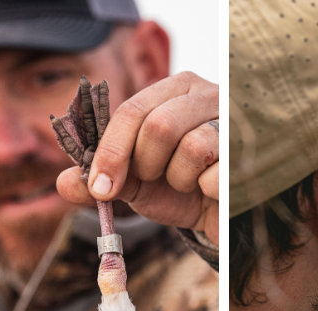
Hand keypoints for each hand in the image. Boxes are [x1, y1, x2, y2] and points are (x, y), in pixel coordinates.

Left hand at [56, 72, 218, 243]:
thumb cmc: (174, 188)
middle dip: (146, 164)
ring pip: (191, 147)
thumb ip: (97, 180)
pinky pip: (217, 174)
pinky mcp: (253, 149)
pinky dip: (205, 191)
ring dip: (179, 178)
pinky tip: (211, 190)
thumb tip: (64, 182)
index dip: (111, 151)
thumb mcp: (131, 184)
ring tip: (187, 182)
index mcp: (172, 90)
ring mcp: (234, 118)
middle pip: (159, 124)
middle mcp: (206, 93)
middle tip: (153, 179)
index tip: (100, 189)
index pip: (132, 110)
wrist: (218, 213)